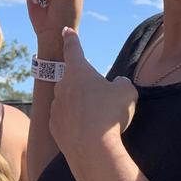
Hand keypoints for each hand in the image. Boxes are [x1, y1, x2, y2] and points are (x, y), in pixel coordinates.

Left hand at [49, 28, 137, 156]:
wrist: (92, 149)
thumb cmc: (110, 114)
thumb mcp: (127, 93)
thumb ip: (121, 83)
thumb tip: (116, 84)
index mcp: (78, 71)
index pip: (73, 49)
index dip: (71, 39)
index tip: (65, 31)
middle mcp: (62, 85)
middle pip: (73, 80)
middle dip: (85, 87)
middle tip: (101, 101)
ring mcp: (55, 106)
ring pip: (68, 101)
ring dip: (80, 107)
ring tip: (98, 121)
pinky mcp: (53, 126)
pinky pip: (66, 120)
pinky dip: (75, 124)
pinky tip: (88, 133)